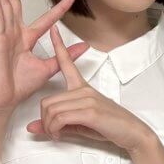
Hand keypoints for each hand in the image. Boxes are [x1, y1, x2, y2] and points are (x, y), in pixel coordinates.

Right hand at [0, 0, 87, 114]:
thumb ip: (64, 54)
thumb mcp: (49, 67)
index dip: (59, 6)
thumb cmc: (20, 85)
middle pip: (14, 2)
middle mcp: (15, 33)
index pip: (45, 18)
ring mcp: (4, 34)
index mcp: (27, 38)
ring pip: (3, 5)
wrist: (4, 99)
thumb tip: (84, 47)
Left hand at [26, 27, 153, 152]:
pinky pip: (60, 118)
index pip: (67, 63)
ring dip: (49, 127)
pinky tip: (60, 134)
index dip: (58, 46)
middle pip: (47, 101)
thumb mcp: (78, 124)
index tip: (53, 29)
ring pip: (51, 110)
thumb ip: (55, 124)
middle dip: (44, 120)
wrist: (132, 133)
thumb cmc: (108, 127)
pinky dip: (55, 130)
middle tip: (51, 131)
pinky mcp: (90, 111)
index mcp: (82, 87)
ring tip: (57, 134)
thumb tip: (31, 128)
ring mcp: (87, 99)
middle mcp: (84, 89)